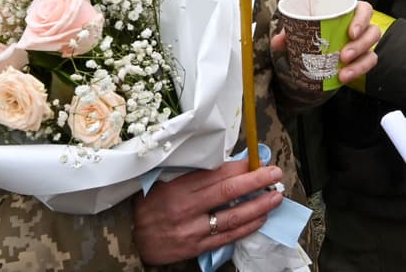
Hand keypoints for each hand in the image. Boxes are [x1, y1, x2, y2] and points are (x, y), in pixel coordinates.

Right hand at [132, 159, 284, 264]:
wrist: (131, 238)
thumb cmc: (148, 204)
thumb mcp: (162, 181)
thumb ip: (189, 173)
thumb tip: (223, 161)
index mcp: (176, 187)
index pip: (215, 174)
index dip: (239, 166)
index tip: (256, 159)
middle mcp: (186, 208)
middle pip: (227, 192)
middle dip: (255, 181)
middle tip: (275, 173)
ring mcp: (192, 230)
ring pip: (232, 217)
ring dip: (258, 205)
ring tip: (275, 196)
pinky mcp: (196, 247)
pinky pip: (227, 236)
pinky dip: (247, 226)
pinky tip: (261, 217)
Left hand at [270, 0, 380, 88]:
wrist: (311, 55)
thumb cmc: (312, 34)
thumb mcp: (299, 31)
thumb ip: (288, 33)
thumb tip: (279, 40)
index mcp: (347, 13)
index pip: (364, 9)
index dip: (362, 19)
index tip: (351, 32)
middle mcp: (359, 28)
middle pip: (372, 32)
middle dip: (361, 45)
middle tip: (344, 55)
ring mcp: (362, 45)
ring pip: (372, 51)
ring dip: (360, 63)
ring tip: (344, 71)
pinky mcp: (361, 61)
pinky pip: (367, 65)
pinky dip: (357, 72)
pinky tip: (344, 77)